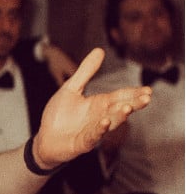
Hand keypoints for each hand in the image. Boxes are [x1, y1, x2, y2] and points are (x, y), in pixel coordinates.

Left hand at [34, 48, 150, 167]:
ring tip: (127, 108)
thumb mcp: (71, 88)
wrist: (46, 139)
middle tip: (146, 98)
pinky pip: (93, 136)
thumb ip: (86, 72)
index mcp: (100, 104)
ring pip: (110, 123)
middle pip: (120, 109)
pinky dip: (99, 129)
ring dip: (119, 116)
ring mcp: (93, 130)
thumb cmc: (60, 115)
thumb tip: (99, 50)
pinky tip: (104, 122)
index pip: (121, 96)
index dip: (134, 93)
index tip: (148, 90)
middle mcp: (101, 117)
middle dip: (133, 104)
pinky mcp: (83, 142)